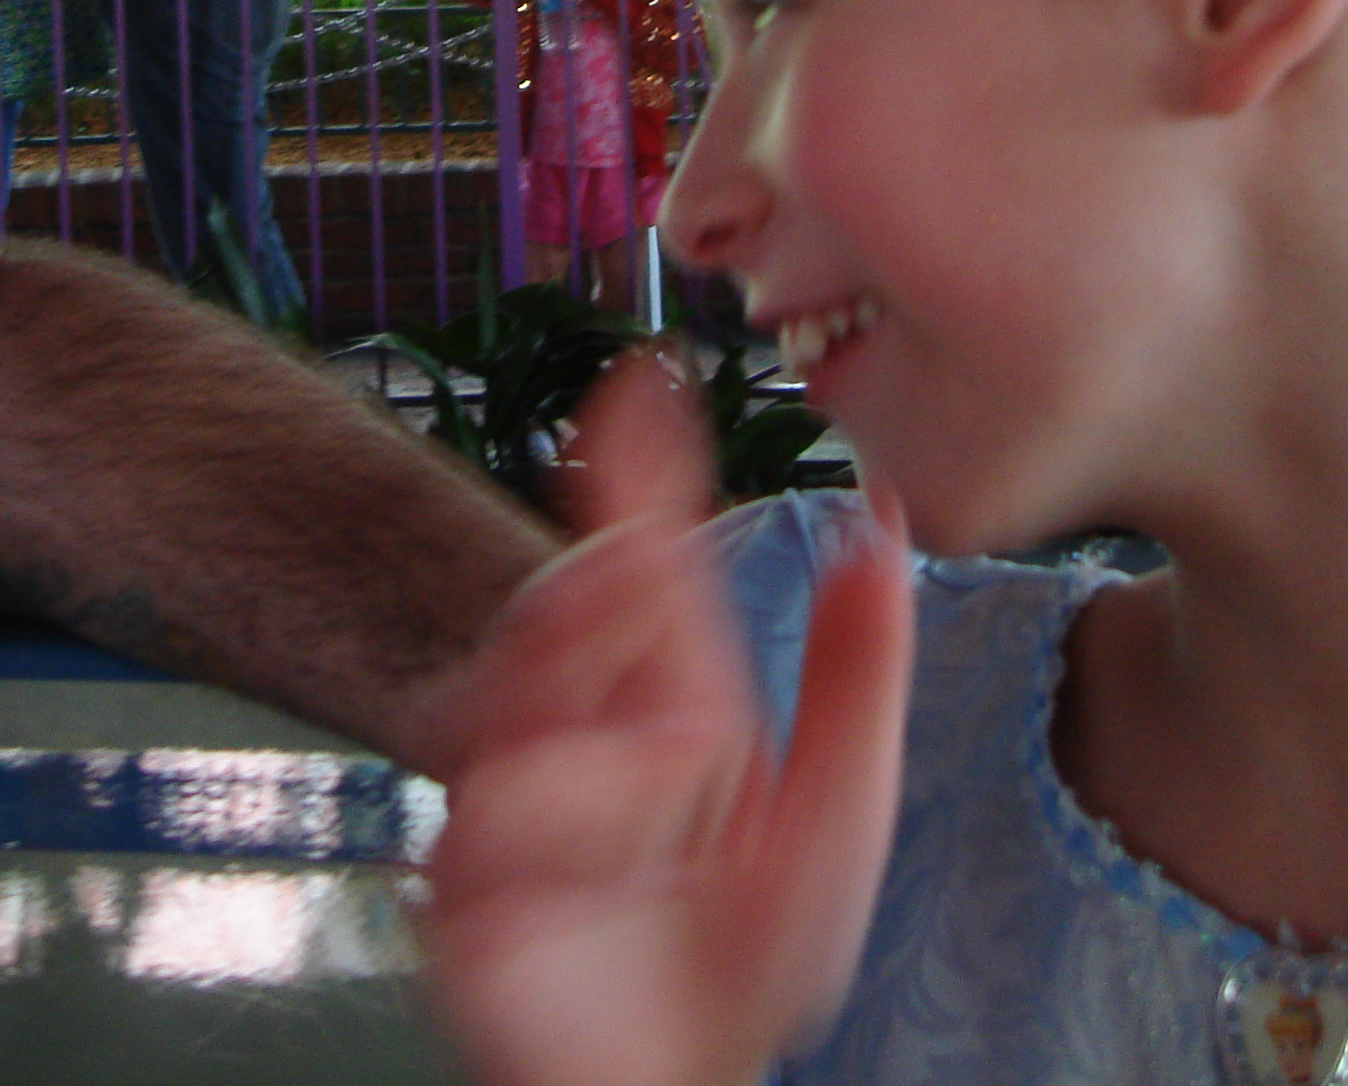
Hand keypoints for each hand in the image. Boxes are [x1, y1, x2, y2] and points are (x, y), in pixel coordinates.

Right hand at [419, 354, 912, 1085]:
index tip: (640, 381)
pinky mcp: (469, 892)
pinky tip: (627, 843)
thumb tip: (878, 523)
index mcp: (663, 704)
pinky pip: (491, 819)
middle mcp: (576, 739)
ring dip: (583, 691)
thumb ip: (859, 670)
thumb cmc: (751, 967)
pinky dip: (565, 814)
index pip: (641, 564)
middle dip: (596, 577)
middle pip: (554, 607)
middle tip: (649, 561)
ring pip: (509, 695)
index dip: (637, 470)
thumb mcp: (840, 807)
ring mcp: (512, 811)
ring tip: (672, 741)